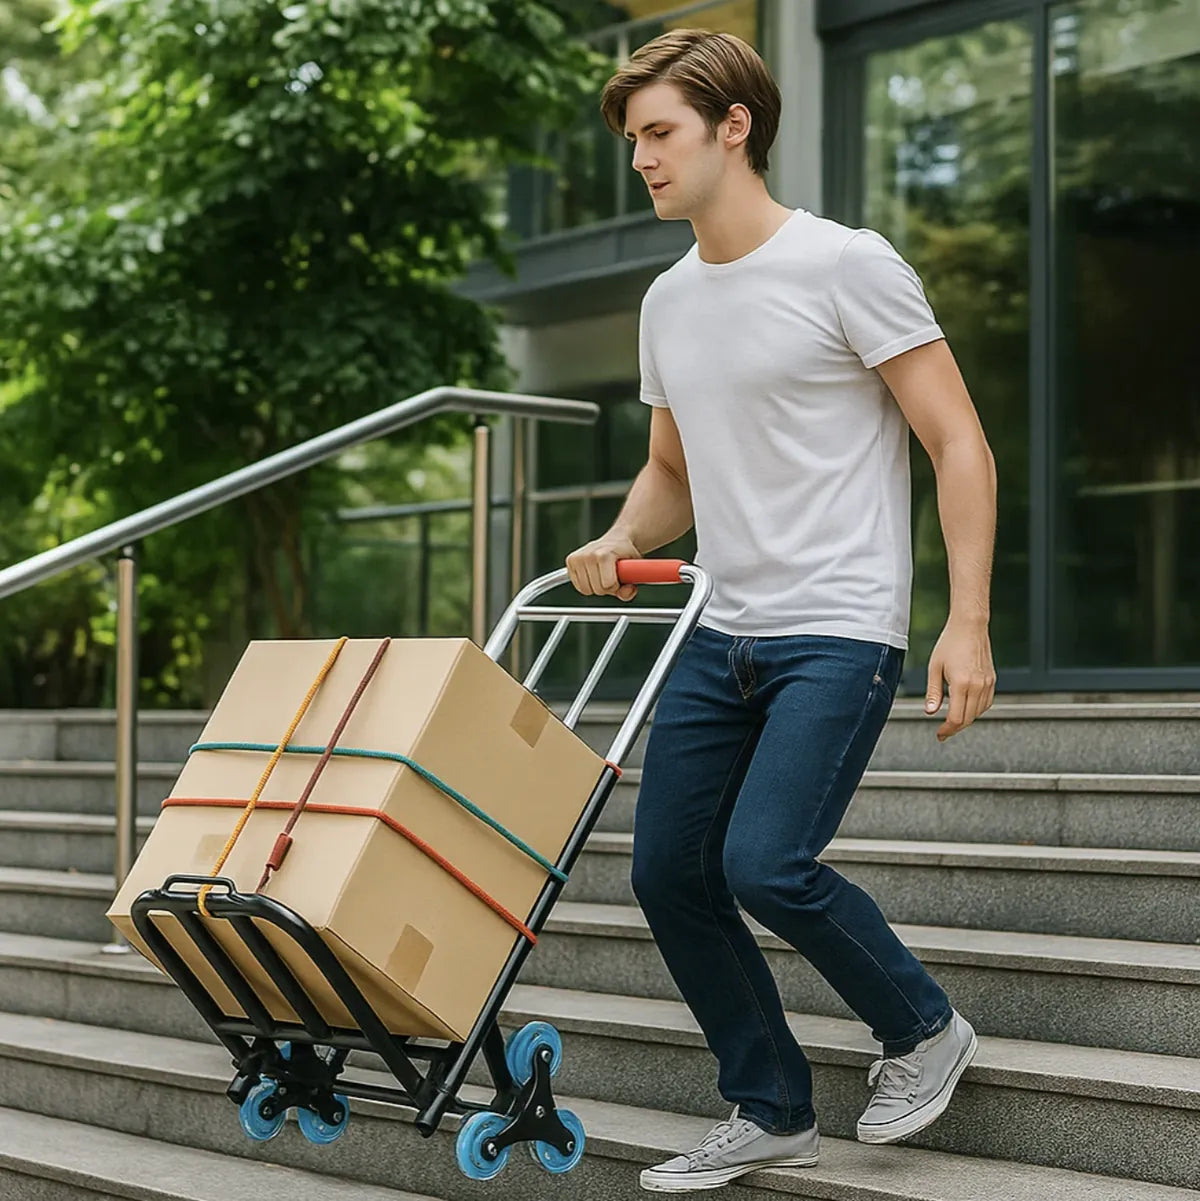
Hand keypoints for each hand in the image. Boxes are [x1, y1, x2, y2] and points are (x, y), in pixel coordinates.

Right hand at [565, 532, 641, 600]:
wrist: (616, 540)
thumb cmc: (624, 554)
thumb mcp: (634, 570)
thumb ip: (630, 588)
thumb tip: (626, 593)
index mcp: (604, 555)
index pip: (608, 585)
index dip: (616, 586)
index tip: (619, 577)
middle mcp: (588, 555)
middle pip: (597, 589)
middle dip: (606, 588)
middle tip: (611, 576)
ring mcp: (577, 557)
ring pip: (586, 590)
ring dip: (596, 586)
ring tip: (602, 574)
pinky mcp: (570, 561)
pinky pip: (578, 586)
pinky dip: (586, 584)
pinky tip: (593, 574)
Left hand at [925, 618, 995, 740]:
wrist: (970, 627)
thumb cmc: (950, 643)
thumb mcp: (934, 668)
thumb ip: (933, 692)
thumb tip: (930, 712)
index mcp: (962, 684)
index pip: (956, 718)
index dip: (947, 729)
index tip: (940, 734)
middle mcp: (978, 685)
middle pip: (968, 719)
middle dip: (955, 728)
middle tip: (944, 731)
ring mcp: (987, 683)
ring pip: (978, 713)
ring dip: (966, 719)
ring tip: (952, 720)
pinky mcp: (992, 680)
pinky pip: (986, 703)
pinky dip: (976, 710)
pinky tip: (966, 707)